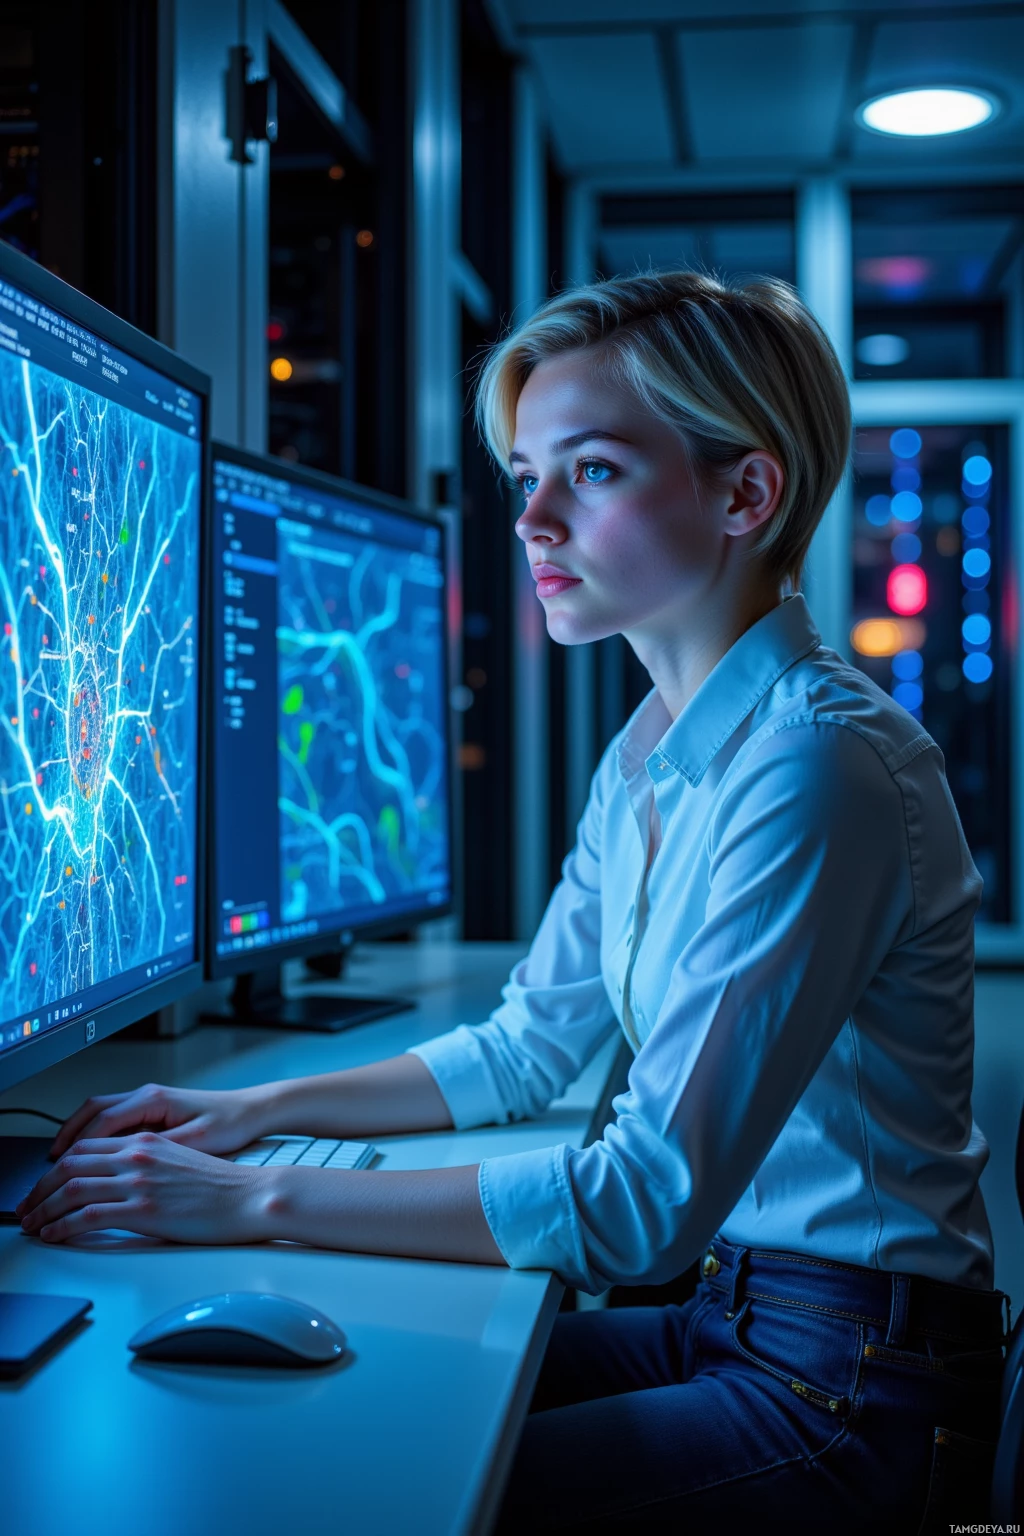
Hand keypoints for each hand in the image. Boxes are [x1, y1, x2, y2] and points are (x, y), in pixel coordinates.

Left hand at [17, 1133, 272, 1244]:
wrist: (248, 1196)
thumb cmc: (222, 1185)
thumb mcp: (180, 1160)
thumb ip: (147, 1163)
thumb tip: (119, 1181)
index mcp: (145, 1142)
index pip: (84, 1148)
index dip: (56, 1167)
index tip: (44, 1184)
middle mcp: (136, 1155)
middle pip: (70, 1165)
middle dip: (40, 1188)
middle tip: (27, 1207)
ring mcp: (137, 1182)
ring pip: (71, 1189)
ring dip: (44, 1209)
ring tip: (33, 1225)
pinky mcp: (141, 1210)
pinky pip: (87, 1217)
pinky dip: (62, 1227)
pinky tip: (54, 1235)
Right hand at [49, 1082, 274, 1158]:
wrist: (253, 1110)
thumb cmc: (231, 1123)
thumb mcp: (197, 1141)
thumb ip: (161, 1148)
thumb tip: (127, 1161)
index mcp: (153, 1099)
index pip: (101, 1120)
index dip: (76, 1145)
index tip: (59, 1167)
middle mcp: (147, 1095)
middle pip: (91, 1111)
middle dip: (67, 1137)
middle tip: (48, 1166)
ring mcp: (149, 1101)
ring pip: (100, 1113)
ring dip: (78, 1134)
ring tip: (61, 1162)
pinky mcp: (154, 1111)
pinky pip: (114, 1119)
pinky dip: (96, 1135)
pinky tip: (91, 1156)